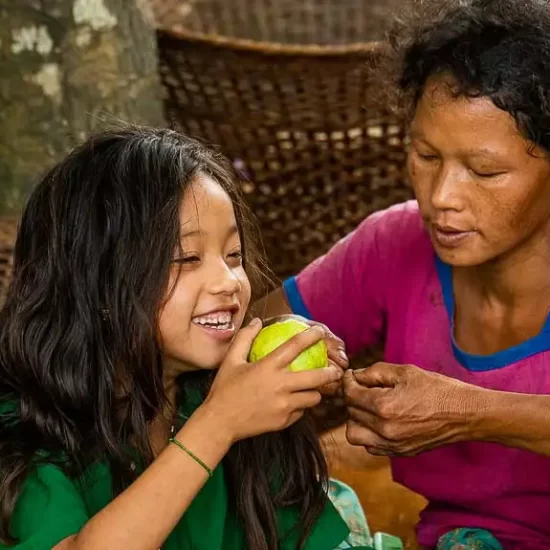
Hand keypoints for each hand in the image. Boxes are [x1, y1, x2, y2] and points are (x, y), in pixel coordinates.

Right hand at [203, 319, 343, 442]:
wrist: (220, 423)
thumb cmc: (224, 389)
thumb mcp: (231, 360)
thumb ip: (244, 338)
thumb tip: (256, 322)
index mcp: (268, 367)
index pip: (295, 346)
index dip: (311, 336)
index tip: (320, 332)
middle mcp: (280, 385)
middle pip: (316, 377)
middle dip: (331, 372)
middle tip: (336, 369)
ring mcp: (284, 405)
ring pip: (313, 397)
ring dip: (316, 392)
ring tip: (315, 388)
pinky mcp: (284, 421)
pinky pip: (301, 412)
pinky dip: (300, 406)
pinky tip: (296, 403)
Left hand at [343, 362, 482, 455]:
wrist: (465, 413)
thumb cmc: (437, 389)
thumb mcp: (405, 372)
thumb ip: (375, 372)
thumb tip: (355, 376)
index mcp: (384, 407)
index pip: (350, 394)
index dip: (349, 381)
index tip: (353, 376)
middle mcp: (384, 430)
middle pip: (350, 413)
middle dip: (354, 398)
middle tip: (364, 387)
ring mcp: (392, 445)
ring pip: (355, 435)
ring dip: (356, 419)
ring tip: (370, 407)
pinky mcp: (399, 453)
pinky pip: (371, 447)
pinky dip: (369, 434)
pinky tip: (380, 421)